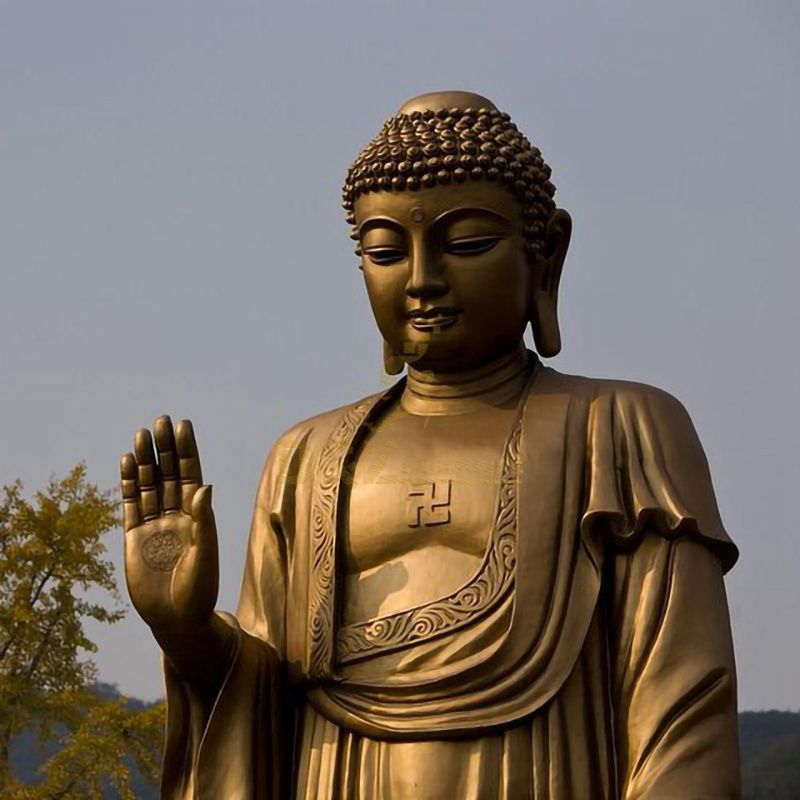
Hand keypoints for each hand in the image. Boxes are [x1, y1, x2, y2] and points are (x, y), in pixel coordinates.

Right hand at [120, 416, 217, 633]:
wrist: (176, 619)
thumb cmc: (199, 590)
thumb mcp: (205, 554)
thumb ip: (203, 520)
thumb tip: (205, 485)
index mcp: (198, 515)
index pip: (192, 475)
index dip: (188, 451)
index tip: (183, 426)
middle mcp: (177, 514)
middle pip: (169, 474)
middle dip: (165, 448)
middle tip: (160, 421)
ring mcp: (155, 524)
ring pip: (148, 485)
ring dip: (144, 460)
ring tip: (141, 435)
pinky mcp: (135, 536)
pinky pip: (131, 504)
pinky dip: (127, 484)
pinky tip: (125, 462)